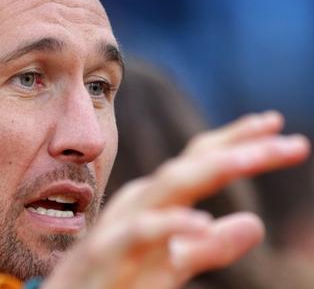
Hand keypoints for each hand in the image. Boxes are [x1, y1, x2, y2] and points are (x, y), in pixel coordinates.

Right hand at [41, 111, 309, 288]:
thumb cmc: (113, 282)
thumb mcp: (170, 266)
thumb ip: (209, 247)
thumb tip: (254, 223)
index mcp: (154, 202)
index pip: (198, 162)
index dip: (236, 140)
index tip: (275, 122)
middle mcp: (138, 204)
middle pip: (191, 166)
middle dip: (239, 149)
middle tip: (291, 142)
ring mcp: (120, 226)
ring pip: (166, 188)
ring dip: (211, 171)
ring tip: (254, 160)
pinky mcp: (105, 254)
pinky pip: (138, 233)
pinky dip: (169, 224)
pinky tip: (200, 223)